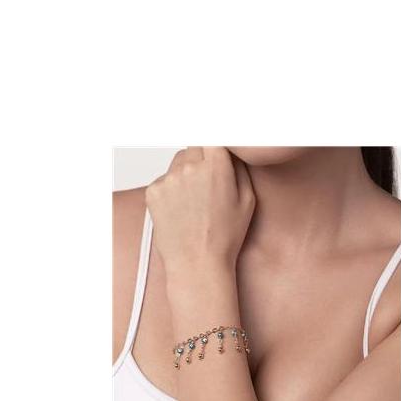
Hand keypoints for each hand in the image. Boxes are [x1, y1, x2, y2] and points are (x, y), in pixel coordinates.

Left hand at [145, 147, 254, 276]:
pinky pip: (164, 180)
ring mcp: (169, 179)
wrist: (198, 263)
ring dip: (185, 173)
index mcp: (216, 166)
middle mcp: (190, 167)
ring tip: (194, 202)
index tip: (215, 154)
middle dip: (201, 159)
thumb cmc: (225, 236)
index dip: (214, 146)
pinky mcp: (153, 191)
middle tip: (207, 185)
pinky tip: (180, 211)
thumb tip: (231, 150)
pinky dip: (171, 190)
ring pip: (177, 163)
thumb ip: (239, 167)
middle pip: (194, 147)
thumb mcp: (247, 199)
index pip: (212, 137)